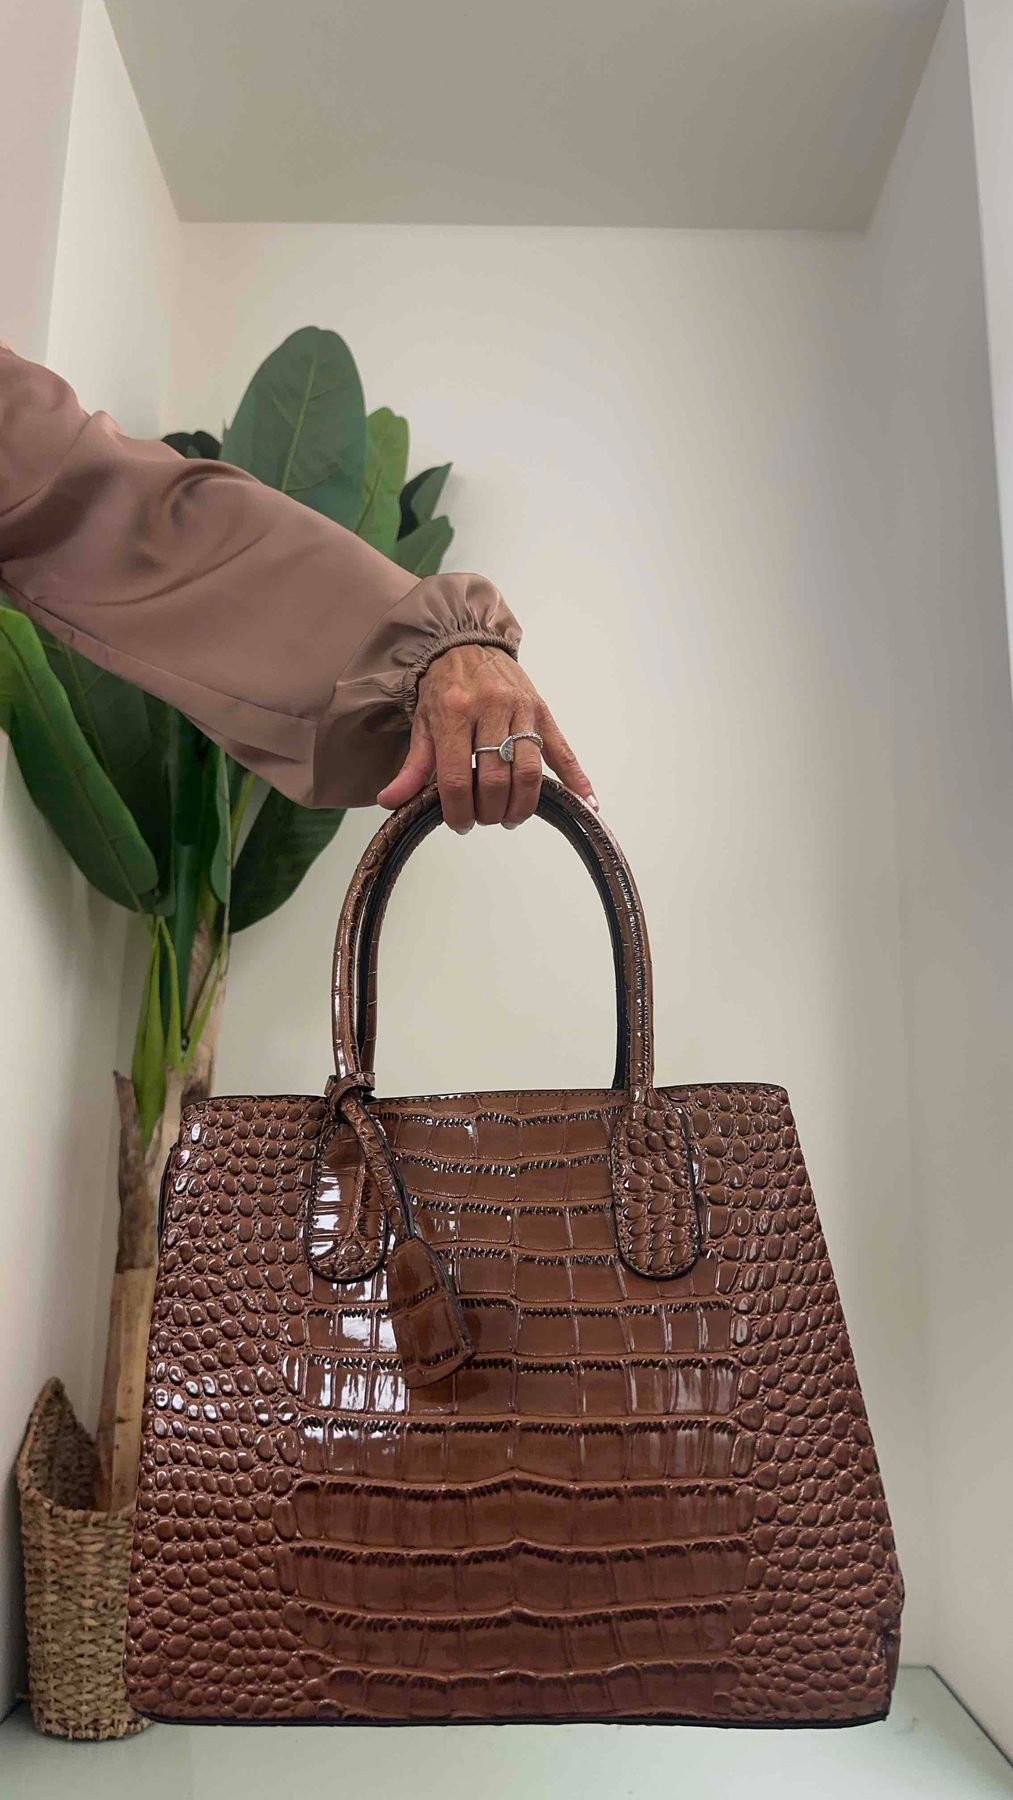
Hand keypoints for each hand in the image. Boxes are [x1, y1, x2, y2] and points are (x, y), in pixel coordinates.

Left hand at [376, 644, 595, 830]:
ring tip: (511, 817)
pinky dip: (576, 779)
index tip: (460, 824)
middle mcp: (490, 708)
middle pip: (496, 778)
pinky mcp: (542, 710)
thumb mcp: (422, 724)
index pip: (458, 778)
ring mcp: (521, 709)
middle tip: (485, 818)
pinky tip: (586, 803)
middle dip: (490, 810)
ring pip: (529, 771)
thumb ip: (412, 767)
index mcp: (455, 713)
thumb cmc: (443, 688)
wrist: (466, 644)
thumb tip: (390, 801)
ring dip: (522, 805)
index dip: (459, 811)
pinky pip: (562, 750)